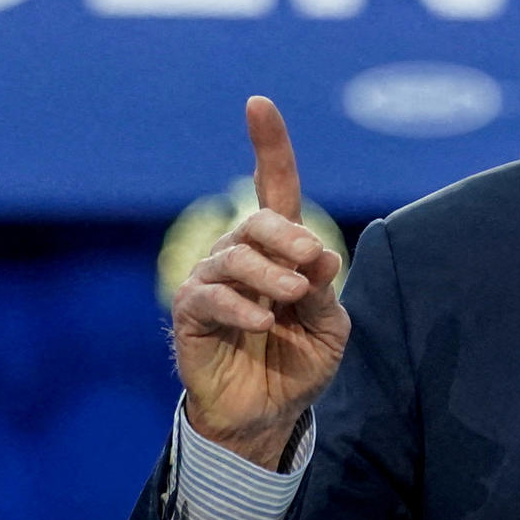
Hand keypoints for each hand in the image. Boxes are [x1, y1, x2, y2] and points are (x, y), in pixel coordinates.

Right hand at [171, 96, 349, 469]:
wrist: (267, 415)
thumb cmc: (298, 363)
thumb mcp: (328, 328)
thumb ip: (324, 291)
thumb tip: (321, 255)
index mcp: (280, 250)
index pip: (275, 187)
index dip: (268, 145)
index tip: (258, 104)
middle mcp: (242, 256)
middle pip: (257, 220)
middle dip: (285, 234)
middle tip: (310, 259)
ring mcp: (212, 282)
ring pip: (234, 256)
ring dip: (268, 273)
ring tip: (290, 299)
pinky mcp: (190, 313)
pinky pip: (211, 296)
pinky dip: (241, 307)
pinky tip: (262, 322)